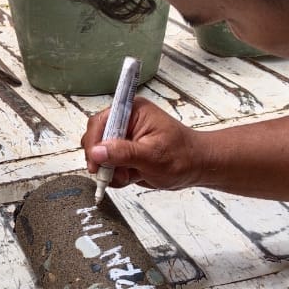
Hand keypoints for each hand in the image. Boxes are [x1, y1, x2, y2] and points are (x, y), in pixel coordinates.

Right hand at [82, 98, 205, 192]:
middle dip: (101, 160)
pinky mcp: (123, 154)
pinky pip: (106, 167)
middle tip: (111, 173)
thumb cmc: (182, 156)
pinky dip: (114, 176)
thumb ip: (123, 153)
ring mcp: (123, 139)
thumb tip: (97, 151)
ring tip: (128, 175)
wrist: (195, 167)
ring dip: (108, 170)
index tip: (95, 161)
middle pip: (95, 139)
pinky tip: (130, 176)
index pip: (101, 121)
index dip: (94, 141)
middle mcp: (125, 123)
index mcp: (133, 112)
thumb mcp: (152, 155)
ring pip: (98, 156)